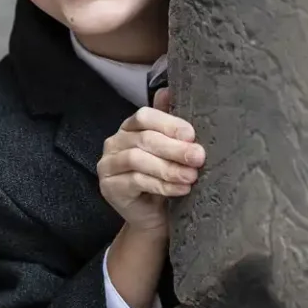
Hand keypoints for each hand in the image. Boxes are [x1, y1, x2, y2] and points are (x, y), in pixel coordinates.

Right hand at [97, 88, 203, 234]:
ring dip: (169, 168)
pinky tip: (180, 189)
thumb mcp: (171, 150)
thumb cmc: (164, 179)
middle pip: (145, 139)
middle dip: (175, 148)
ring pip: (139, 160)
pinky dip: (162, 185)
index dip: (168, 124)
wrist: (153, 217)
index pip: (144, 116)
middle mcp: (114, 142)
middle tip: (199, 158)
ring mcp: (108, 165)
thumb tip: (170, 90)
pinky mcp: (109, 187)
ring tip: (191, 177)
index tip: (192, 136)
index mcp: (129, 128)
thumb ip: (169, 124)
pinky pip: (136, 181)